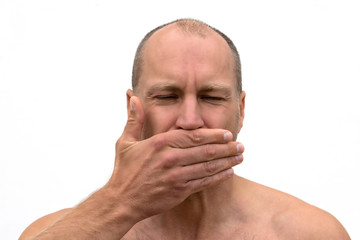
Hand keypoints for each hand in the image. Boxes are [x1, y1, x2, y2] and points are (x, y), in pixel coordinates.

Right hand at [106, 96, 243, 220]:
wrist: (122, 201)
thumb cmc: (124, 170)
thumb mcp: (126, 142)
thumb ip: (134, 119)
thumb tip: (134, 97)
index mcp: (160, 143)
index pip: (194, 136)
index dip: (214, 135)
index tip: (227, 133)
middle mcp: (171, 158)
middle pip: (206, 151)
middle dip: (226, 147)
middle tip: (240, 145)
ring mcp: (176, 176)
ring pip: (208, 166)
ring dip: (227, 161)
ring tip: (240, 157)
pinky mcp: (179, 191)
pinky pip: (204, 182)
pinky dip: (218, 177)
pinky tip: (229, 172)